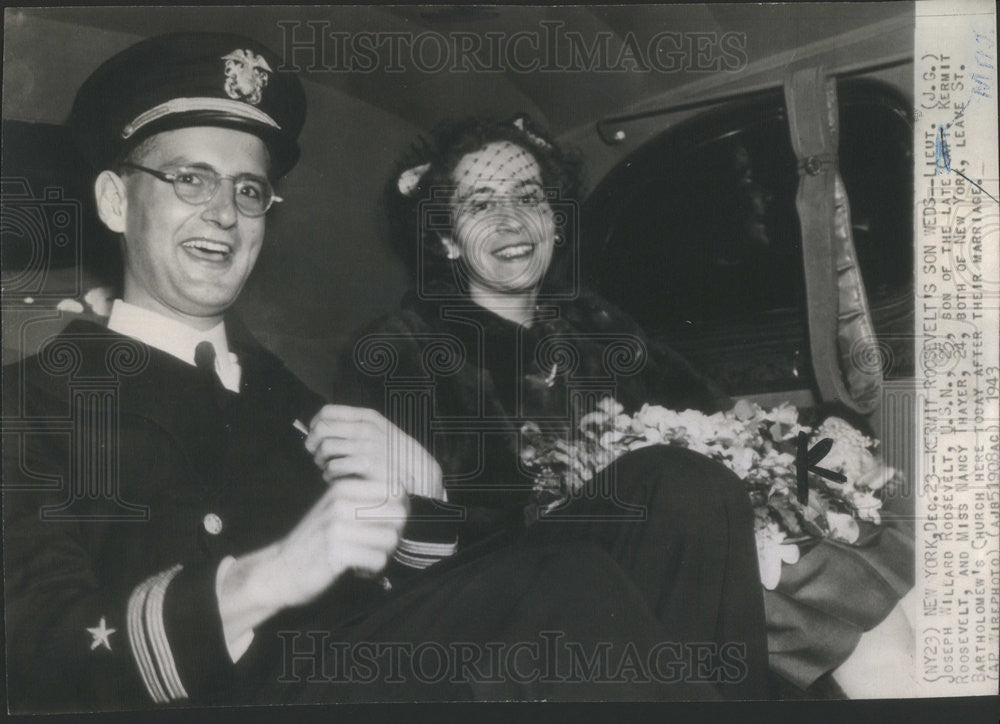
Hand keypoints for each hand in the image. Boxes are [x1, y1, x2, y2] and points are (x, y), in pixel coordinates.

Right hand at [219, 475, 408, 626]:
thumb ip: (366, 501)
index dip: (399, 510)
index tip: (383, 524)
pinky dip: (373, 569)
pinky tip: (358, 569)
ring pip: (391, 538)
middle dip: (394, 532)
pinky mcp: (336, 552)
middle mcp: (341, 502)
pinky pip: (378, 560)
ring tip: (365, 557)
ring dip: (383, 553)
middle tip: (377, 544)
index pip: (396, 490)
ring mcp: (337, 527)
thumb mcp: (336, 508)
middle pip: (399, 513)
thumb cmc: (317, 540)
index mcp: (344, 487)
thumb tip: (406, 501)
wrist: (281, 569)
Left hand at [305, 404, 444, 500]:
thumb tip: (322, 429)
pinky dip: (329, 474)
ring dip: (321, 461)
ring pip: (325, 448)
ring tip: (327, 467)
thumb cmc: (397, 456)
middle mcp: (365, 429)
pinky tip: (335, 478)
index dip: (314, 424)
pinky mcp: (365, 465)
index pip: (328, 412)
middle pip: (322, 429)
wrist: (420, 474)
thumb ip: (357, 427)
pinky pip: (333, 467)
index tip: (313, 435)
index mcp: (368, 417)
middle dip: (313, 443)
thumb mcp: (381, 432)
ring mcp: (366, 446)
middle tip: (316, 454)